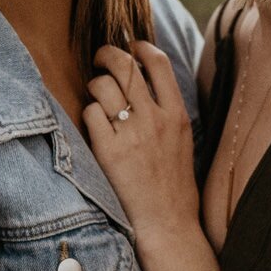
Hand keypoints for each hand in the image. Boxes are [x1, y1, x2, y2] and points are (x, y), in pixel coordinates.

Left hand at [82, 41, 200, 238]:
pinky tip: (93, 125)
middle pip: (125, 65)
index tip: (129, 46)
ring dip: (94, 85)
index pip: (158, 62)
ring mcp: (132, 134)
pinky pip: (91, 113)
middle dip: (107, 55)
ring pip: (104, 86)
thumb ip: (166, 112)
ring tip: (95, 95)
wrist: (168, 224)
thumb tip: (146, 83)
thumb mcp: (182, 141)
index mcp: (176, 114)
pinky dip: (88, 113)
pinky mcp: (109, 151)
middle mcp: (155, 119)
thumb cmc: (174, 186)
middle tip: (99, 58)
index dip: (139, 47)